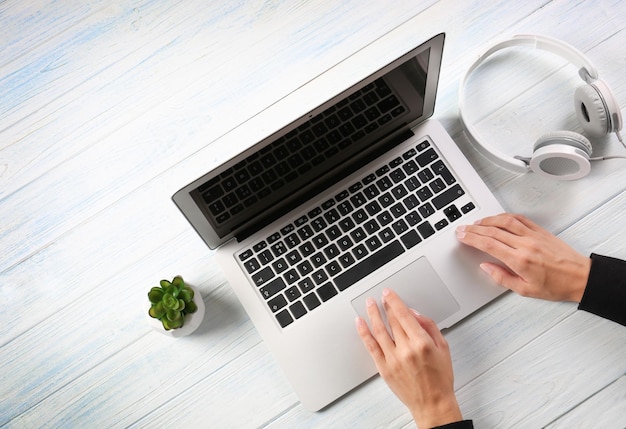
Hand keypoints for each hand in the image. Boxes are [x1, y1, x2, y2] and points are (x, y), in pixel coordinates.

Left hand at [355, 288, 461, 427]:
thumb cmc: (440, 378)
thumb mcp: (443, 348)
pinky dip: (364, 333)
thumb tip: (415, 313)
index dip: (394, 301)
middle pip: (391, 321)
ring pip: (378, 330)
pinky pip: (370, 346)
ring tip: (369, 304)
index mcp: (422, 343)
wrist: (432, 403)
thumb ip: (430, 327)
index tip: (389, 293)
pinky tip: (360, 323)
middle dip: (385, 306)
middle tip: (381, 297)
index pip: (404, 315)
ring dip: (372, 314)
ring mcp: (393, 359)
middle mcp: (406, 350)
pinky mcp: (384, 368)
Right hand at [456, 213, 590, 301]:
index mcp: (520, 260)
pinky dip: (505, 217)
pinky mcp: (541, 231)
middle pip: (493, 231)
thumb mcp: (525, 290)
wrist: (580, 277)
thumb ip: (502, 278)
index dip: (472, 239)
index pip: (489, 245)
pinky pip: (519, 219)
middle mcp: (525, 245)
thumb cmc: (556, 286)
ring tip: (477, 223)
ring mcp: (533, 236)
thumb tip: (486, 267)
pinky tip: (498, 218)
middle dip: (474, 229)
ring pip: (505, 222)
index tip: (462, 236)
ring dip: (488, 220)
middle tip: (463, 228)